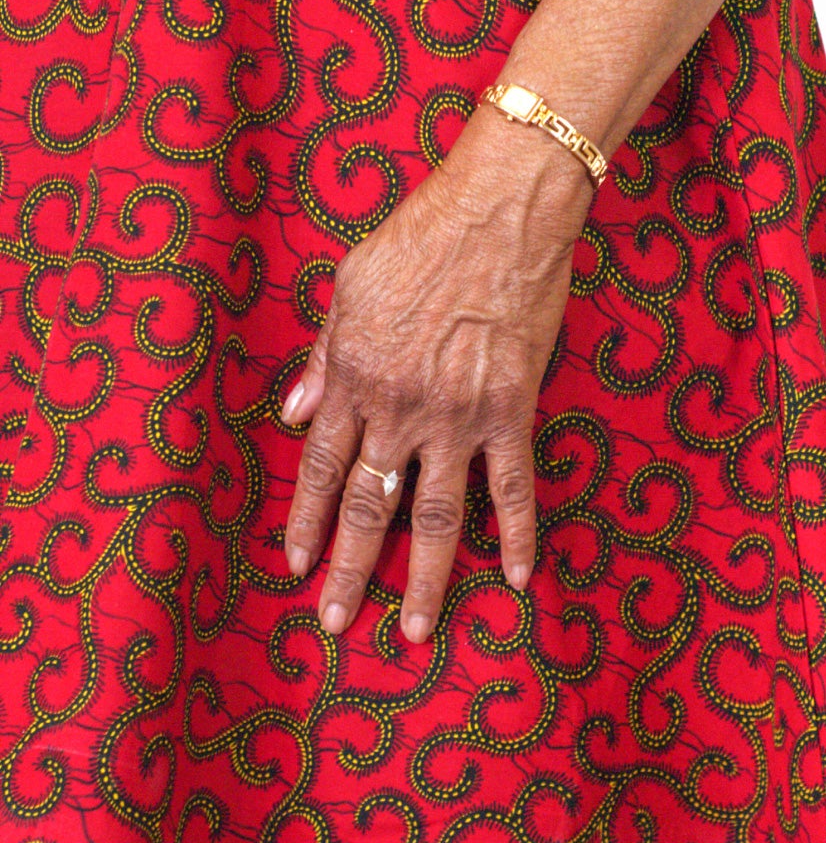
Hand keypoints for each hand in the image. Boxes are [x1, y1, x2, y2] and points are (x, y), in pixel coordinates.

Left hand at [281, 110, 593, 643]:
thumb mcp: (349, 286)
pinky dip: (515, 536)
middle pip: (367, 505)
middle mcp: (400, 407)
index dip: (304, 519)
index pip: (319, 466)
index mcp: (355, 376)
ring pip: (434, 516)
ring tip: (415, 630)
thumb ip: (324, 357)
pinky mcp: (511, 410)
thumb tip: (294, 415)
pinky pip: (512, 488)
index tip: (293, 564)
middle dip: (347, 569)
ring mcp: (458, 416)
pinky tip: (515, 579)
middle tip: (334, 623)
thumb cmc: (422, 235)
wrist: (501, 211)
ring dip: (423, 579)